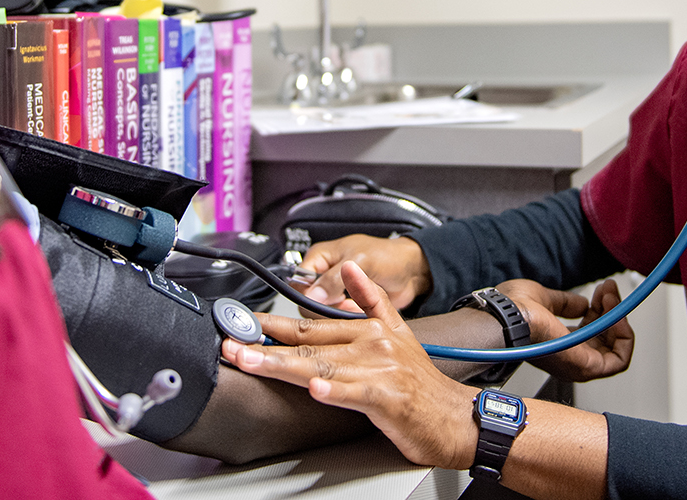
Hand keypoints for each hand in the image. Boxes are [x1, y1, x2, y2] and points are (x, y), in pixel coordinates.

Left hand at [222, 262, 477, 469]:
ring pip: (320, 366)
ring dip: (281, 365)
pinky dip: (334, 391)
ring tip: (251, 362)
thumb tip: (350, 270)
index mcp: (369, 328)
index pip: (311, 326)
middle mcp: (371, 345)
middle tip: (232, 344)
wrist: (454, 415)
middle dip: (265, 344)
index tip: (245, 324)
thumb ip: (371, 299)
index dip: (274, 325)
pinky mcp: (387, 398)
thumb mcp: (399, 329)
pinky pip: (355, 393)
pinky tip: (313, 389)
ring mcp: (378, 371)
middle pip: (308, 344)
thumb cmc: (421, 381)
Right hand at [297, 235, 431, 313]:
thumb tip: (312, 295)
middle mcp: (323, 275)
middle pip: (307, 301)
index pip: (299, 281)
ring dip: (336, 315)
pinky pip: (336, 319)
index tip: (323, 303)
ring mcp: (335, 292)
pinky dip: (345, 319)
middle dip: (324, 307)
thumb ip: (334, 279)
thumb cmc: (388, 256)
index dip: (308, 295)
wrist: (412, 271)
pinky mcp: (345, 306)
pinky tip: (358, 313)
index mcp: (320, 257)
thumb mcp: (361, 261)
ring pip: (320, 313)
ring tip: (354, 308)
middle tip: (342, 306)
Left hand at [498, 278, 633, 381]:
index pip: (589, 332)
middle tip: (609, 290)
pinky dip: (624, 337)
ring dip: (619, 321)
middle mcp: (568, 358)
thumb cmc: (513, 309)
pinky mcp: (586, 367)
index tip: (601, 291)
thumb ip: (565, 303)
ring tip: (611, 298)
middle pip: (605, 340)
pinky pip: (619, 360)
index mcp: (556, 343)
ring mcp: (577, 364)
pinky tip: (617, 316)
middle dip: (611, 310)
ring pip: (615, 350)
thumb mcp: (545, 299)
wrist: (507, 317)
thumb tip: (582, 303)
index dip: (599, 308)